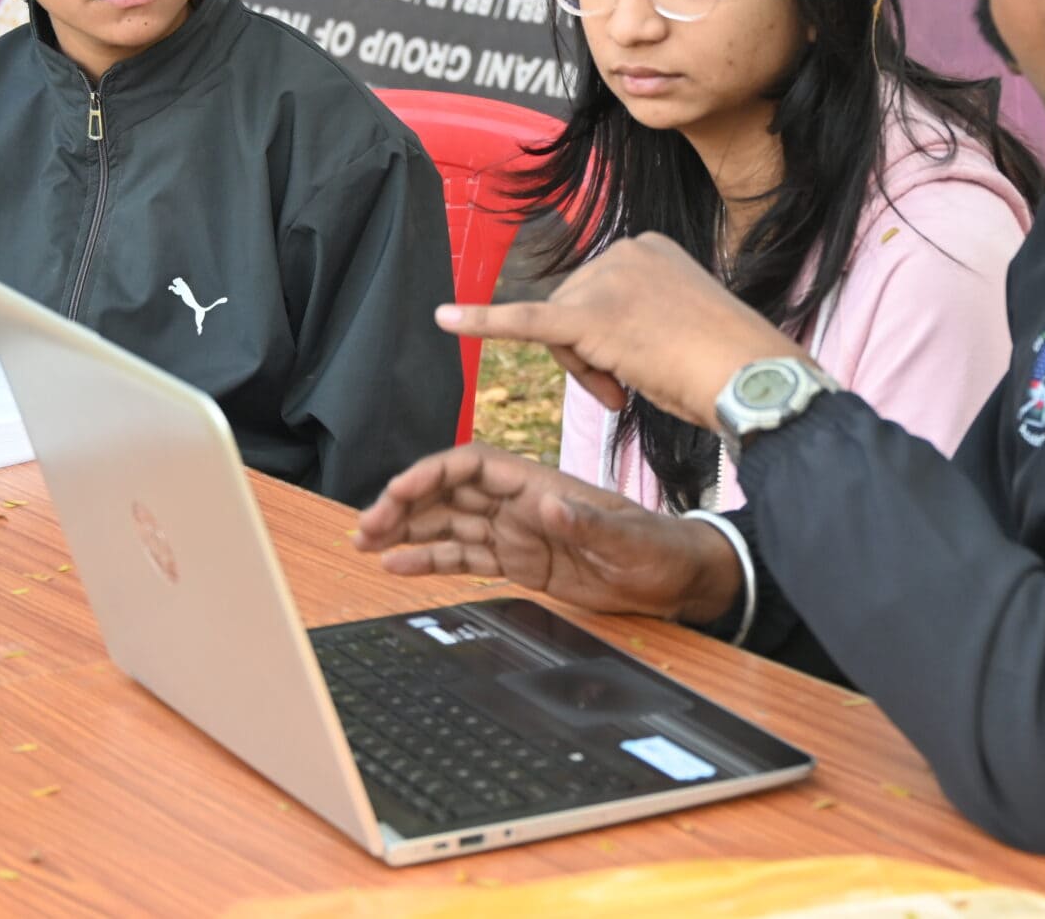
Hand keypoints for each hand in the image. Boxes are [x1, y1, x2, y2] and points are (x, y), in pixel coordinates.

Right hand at [355, 442, 743, 623]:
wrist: (678, 579)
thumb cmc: (659, 549)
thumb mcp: (628, 538)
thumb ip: (587, 523)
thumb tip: (550, 506)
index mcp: (540, 484)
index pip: (471, 465)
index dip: (430, 475)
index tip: (396, 494)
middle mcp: (521, 503)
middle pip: (448, 493)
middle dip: (404, 505)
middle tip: (365, 528)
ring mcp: (518, 532)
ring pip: (449, 525)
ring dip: (408, 532)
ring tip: (368, 544)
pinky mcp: (521, 563)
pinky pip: (466, 557)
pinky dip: (431, 560)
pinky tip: (400, 566)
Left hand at [437, 233, 805, 432]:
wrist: (751, 378)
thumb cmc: (727, 364)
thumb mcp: (680, 323)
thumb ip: (639, 318)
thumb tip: (610, 342)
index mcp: (647, 248)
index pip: (599, 293)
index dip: (609, 342)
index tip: (642, 365)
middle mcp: (624, 251)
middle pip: (574, 309)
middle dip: (592, 358)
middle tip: (628, 389)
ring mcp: (607, 279)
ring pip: (561, 331)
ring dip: (587, 370)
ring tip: (630, 388)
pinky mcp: (589, 316)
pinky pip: (525, 321)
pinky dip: (482, 321)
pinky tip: (444, 318)